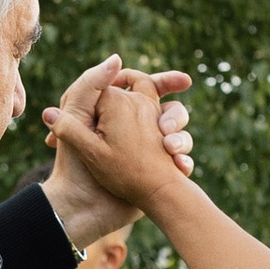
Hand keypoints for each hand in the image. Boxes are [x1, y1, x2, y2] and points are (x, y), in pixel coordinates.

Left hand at [43, 56, 193, 245]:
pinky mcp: (152, 169)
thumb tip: (117, 58)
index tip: (184, 82)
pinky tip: (180, 167)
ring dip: (181, 140)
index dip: (165, 82)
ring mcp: (144, 149)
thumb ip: (92, 85)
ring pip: (175, 135)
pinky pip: (176, 161)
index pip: (143, 88)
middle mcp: (129, 128)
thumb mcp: (78, 118)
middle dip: (178, 115)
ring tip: (172, 150)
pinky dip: (181, 162)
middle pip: (165, 110)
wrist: (83, 209)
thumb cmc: (74, 165)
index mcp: (111, 111)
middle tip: (195, 124)